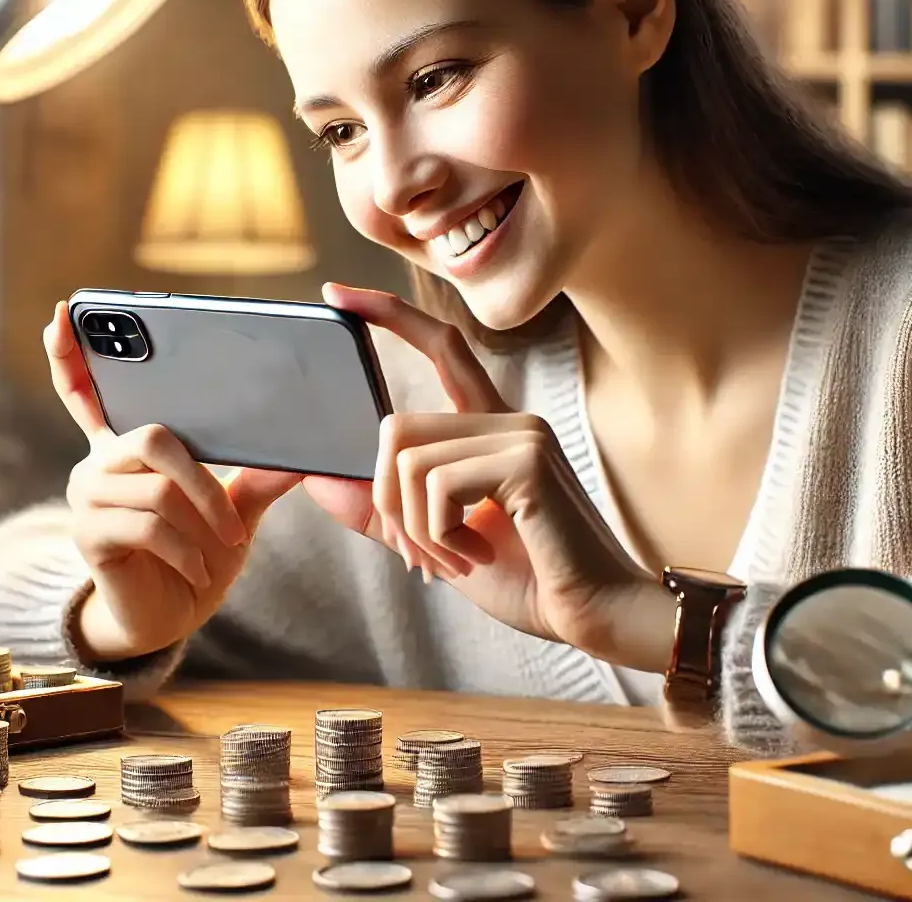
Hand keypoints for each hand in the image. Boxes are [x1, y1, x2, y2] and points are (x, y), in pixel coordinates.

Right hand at [44, 301, 300, 660]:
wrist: (169, 617)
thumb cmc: (196, 556)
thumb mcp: (234, 510)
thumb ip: (258, 475)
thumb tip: (302, 453)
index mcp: (125, 446)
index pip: (86, 391)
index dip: (70, 354)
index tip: (62, 312)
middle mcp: (97, 463)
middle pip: (152, 437)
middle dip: (202, 480)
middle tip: (232, 519)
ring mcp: (87, 497)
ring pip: (156, 487)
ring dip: (202, 521)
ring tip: (221, 549)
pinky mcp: (88, 534)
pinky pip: (147, 526)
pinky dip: (185, 550)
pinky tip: (198, 569)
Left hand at [301, 284, 673, 671]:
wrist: (596, 615)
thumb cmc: (530, 581)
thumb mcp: (439, 543)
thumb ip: (383, 511)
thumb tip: (316, 477)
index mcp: (490, 430)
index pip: (440, 347)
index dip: (388, 315)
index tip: (336, 296)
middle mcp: (508, 418)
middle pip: (395, 428)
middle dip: (389, 505)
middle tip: (424, 556)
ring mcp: (520, 433)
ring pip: (408, 460)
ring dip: (417, 529)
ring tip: (458, 561)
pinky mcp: (525, 460)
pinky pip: (436, 485)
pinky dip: (440, 534)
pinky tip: (481, 555)